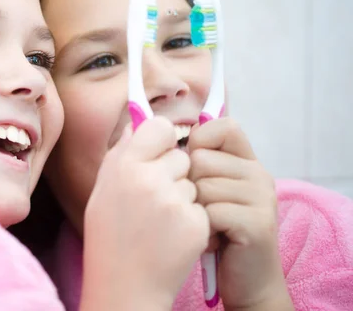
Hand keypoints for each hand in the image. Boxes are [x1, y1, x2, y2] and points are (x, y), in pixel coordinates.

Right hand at [80, 117, 209, 310]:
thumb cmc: (109, 236)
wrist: (124, 286)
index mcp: (124, 166)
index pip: (160, 127)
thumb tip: (137, 122)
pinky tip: (173, 235)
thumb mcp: (102, 189)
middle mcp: (150, 179)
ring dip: (183, 196)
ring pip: (193, 182)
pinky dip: (192, 219)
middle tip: (155, 198)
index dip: (162, 140)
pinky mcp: (196, 224)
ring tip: (161, 221)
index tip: (158, 154)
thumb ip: (121, 152)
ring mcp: (175, 202)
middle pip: (182, 156)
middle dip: (173, 172)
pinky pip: (201, 207)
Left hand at [187, 118, 293, 309]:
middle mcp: (258, 174)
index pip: (222, 126)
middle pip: (201, 158)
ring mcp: (262, 197)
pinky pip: (210, 212)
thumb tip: (145, 128)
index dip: (198, 141)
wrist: (246, 281)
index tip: (193, 169)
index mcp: (247, 161)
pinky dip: (203, 230)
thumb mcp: (204, 190)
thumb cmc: (214, 232)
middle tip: (202, 210)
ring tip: (207, 226)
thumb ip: (190, 160)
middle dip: (189, 187)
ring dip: (194, 211)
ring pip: (202, 186)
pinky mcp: (258, 223)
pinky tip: (214, 241)